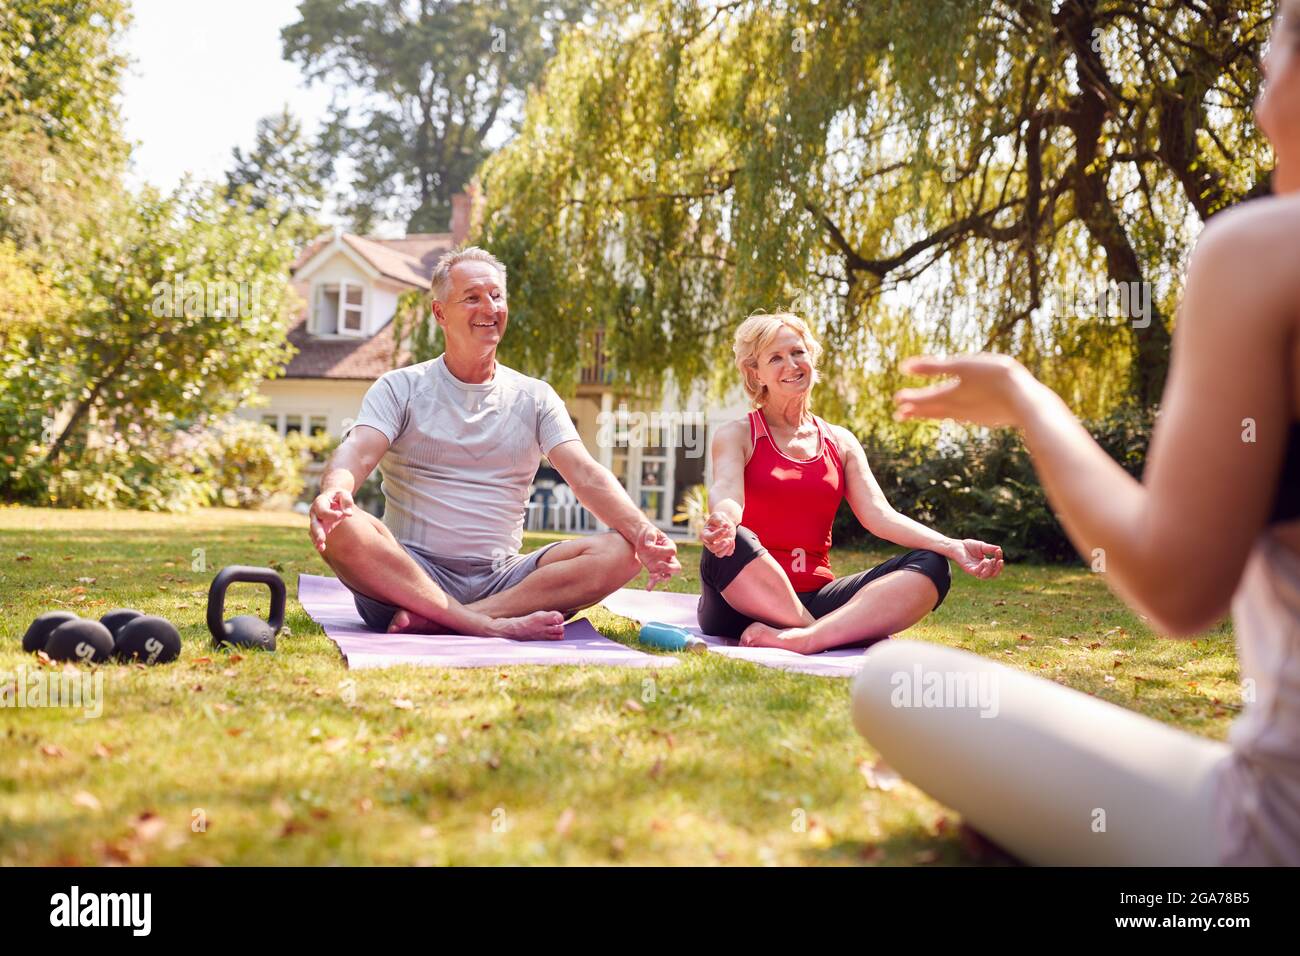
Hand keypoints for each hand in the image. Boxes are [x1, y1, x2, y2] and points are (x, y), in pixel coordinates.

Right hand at [310, 489, 355, 553]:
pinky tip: (321, 548)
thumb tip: (349, 513)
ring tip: (321, 547)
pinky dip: (319, 542)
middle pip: (314, 523)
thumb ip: (346, 502)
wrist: (334, 497)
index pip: (322, 510)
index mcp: (320, 502)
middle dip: (318, 532)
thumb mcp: (344, 494)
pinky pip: (317, 535)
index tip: (341, 515)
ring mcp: (316, 521)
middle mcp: (315, 512)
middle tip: (322, 539)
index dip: (330, 514)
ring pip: (314, 531)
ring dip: (317, 539)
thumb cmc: (339, 496)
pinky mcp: (321, 527)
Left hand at [636, 525, 681, 590]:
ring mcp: (662, 565)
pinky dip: (652, 584)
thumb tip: (649, 546)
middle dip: (669, 568)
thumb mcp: (649, 532)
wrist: (641, 538)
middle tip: (659, 565)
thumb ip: (650, 537)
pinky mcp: (654, 569)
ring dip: (662, 577)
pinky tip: (648, 588)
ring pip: (668, 576)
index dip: (661, 550)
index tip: (649, 547)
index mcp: (670, 546)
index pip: (671, 551)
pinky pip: (655, 579)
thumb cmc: (648, 533)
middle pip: (677, 567)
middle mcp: (668, 557)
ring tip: (653, 575)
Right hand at [699, 511, 735, 557]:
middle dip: (721, 545)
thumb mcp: (717, 515)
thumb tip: (725, 525)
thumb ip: (719, 520)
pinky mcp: (724, 549)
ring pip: (719, 554)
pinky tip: (732, 539)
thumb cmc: (718, 518)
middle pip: (712, 549)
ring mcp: (716, 547)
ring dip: (726, 548)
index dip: (717, 534)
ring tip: (731, 539)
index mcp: (704, 534)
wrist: (724, 522)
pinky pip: (728, 553)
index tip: (725, 528)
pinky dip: (731, 547)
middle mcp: (709, 543)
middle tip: (728, 539)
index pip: (709, 538)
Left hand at [894, 353, 1038, 427]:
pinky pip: (964, 417)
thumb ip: (933, 367)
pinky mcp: (987, 417)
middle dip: (916, 412)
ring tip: (924, 414)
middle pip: (932, 411)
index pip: (924, 399)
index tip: (896, 400)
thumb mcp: (962, 365)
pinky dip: (953, 415)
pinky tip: (958, 415)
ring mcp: (973, 415)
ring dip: (933, 414)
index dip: (910, 398)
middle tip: (900, 416)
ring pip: (948, 414)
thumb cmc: (994, 378)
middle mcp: (958, 409)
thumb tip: (904, 367)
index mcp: (949, 396)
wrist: (1027, 401)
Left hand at [949, 538, 1003, 579]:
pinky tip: (985, 561)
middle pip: (993, 575)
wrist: (956, 545)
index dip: (999, 559)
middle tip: (1000, 561)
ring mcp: (974, 570)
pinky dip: (982, 568)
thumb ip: (990, 549)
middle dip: (998, 569)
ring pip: (985, 576)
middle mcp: (981, 569)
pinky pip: (976, 572)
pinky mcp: (968, 569)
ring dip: (991, 569)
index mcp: (985, 564)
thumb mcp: (982, 546)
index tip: (999, 550)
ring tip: (993, 560)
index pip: (995, 566)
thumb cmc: (968, 546)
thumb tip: (999, 549)